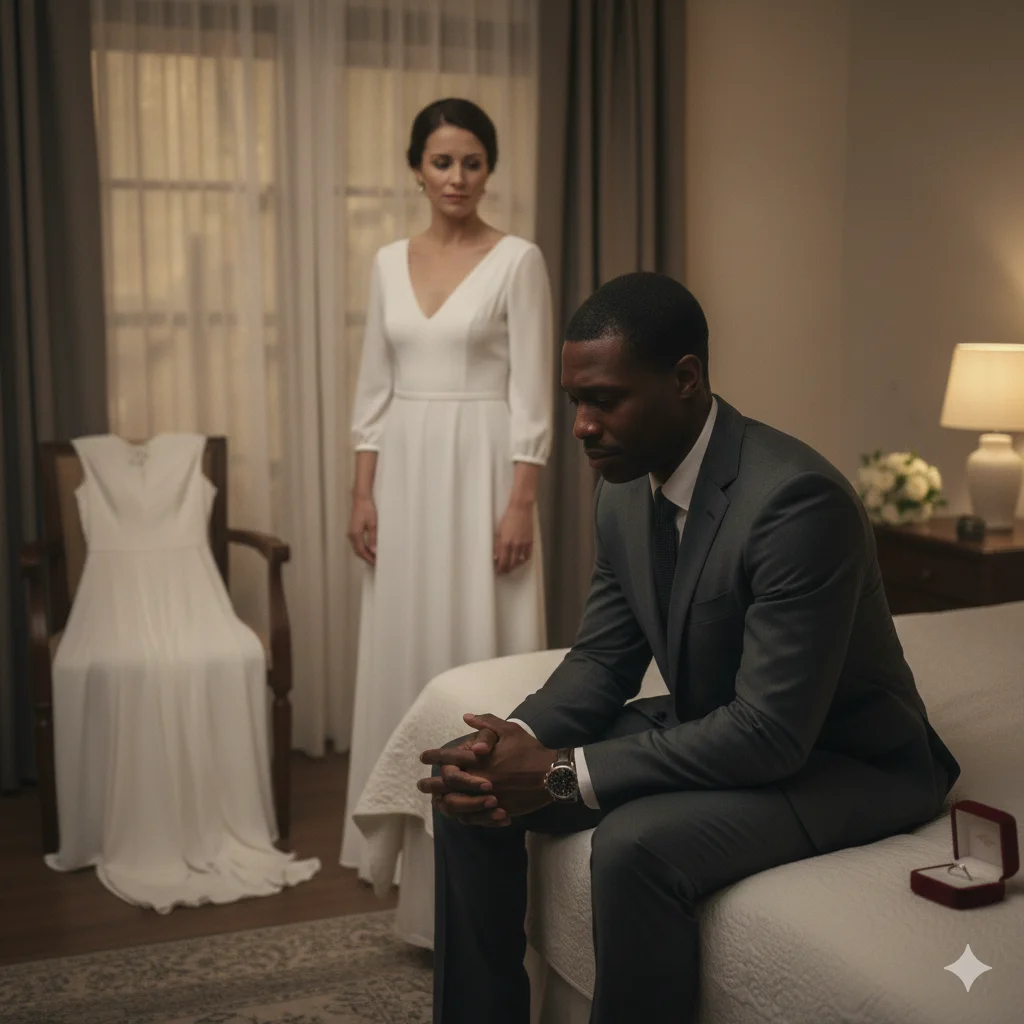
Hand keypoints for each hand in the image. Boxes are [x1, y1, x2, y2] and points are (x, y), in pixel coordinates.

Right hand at [348, 494, 377, 565]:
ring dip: (364, 553)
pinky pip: (357, 542)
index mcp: (356, 534)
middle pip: (358, 551)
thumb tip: (373, 550)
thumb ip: (373, 538)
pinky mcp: (353, 529)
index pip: (362, 551)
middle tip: (375, 562)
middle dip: (366, 557)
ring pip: (357, 547)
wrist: (361, 498)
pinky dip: (363, 547)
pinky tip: (369, 547)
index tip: (375, 563)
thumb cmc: (367, 509)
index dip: (369, 558)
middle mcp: (351, 534)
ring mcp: (351, 532)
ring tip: (373, 557)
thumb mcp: (373, 524)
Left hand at [420, 714, 554, 822]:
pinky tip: (457, 812)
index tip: (423, 757)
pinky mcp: (496, 810)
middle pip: (446, 786)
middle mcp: (479, 779)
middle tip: (420, 785)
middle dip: (430, 785)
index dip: (434, 756)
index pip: (450, 758)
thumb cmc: (530, 750)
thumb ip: (485, 723)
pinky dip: (463, 815)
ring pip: (455, 805)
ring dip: (442, 803)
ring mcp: (487, 797)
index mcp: (480, 759)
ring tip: (435, 801)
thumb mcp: (509, 730)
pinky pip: (472, 818)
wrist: (552, 774)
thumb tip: (466, 717)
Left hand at [494, 502, 532, 573]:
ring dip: (515, 565)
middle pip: (511, 563)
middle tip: (504, 571)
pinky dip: (524, 559)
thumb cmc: (508, 518)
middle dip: (507, 569)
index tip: (498, 570)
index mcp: (505, 542)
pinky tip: (521, 559)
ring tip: (512, 567)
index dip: (500, 568)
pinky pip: (528, 554)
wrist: (520, 509)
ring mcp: (523, 544)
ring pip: (520, 561)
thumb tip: (495, 556)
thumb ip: (497, 545)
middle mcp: (515, 545)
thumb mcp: (499, 531)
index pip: (502, 561)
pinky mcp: (530, 541)